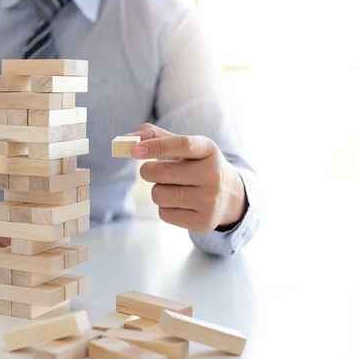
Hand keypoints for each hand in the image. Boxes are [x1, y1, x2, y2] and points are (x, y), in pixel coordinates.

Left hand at [129, 123, 246, 233]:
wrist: (230, 196)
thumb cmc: (197, 165)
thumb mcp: (184, 148)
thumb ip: (157, 137)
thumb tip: (127, 138)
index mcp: (210, 150)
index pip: (182, 145)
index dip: (156, 146)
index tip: (134, 149)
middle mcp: (214, 175)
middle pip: (162, 173)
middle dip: (147, 171)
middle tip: (149, 170)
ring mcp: (210, 200)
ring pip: (159, 195)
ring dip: (157, 190)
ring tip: (172, 187)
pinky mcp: (203, 221)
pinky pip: (164, 214)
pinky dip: (164, 208)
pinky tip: (179, 204)